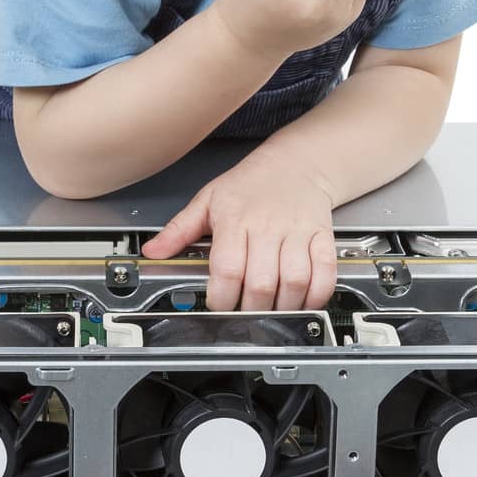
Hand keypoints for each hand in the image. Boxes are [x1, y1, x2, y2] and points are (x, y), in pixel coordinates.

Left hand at [140, 148, 337, 310]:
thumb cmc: (250, 184)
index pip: (228, 268)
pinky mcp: (321, 236)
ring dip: (283, 306)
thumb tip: (152, 251)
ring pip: (294, 280)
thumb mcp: (208, 200)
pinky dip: (317, 294)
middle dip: (251, 309)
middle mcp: (267, 225)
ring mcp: (297, 231)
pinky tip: (303, 300)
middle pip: (261, 282)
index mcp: (235, 218)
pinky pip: (325, 272)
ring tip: (271, 311)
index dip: (222, 297)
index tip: (218, 305)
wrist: (295, 163)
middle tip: (244, 313)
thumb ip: (179, 229)